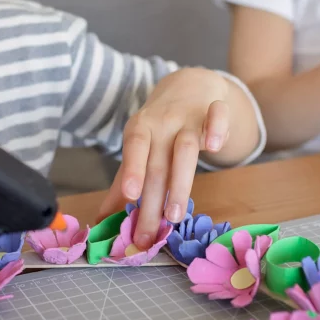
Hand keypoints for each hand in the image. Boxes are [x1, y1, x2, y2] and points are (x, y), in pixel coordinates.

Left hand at [96, 68, 232, 248]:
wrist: (190, 85)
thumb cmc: (161, 126)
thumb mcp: (139, 148)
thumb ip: (123, 183)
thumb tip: (101, 220)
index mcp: (141, 129)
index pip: (134, 148)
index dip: (132, 170)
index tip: (130, 196)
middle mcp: (163, 122)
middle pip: (158, 163)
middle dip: (153, 202)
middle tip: (149, 235)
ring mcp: (190, 117)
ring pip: (187, 148)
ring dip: (181, 182)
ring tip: (175, 216)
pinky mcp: (216, 111)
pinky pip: (218, 116)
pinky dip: (217, 129)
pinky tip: (215, 147)